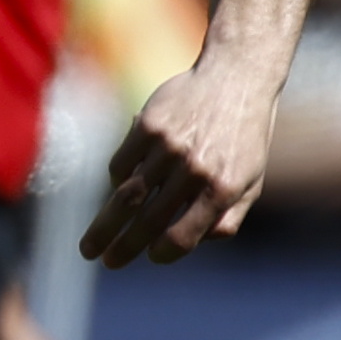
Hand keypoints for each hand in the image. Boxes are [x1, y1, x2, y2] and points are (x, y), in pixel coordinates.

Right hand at [80, 61, 277, 266]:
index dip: (164, 253)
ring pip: (127, 196)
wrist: (236, 78)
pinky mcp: (148, 125)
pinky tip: (117, 189)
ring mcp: (169, 146)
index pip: (183, 236)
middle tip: (105, 261)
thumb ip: (228, 218)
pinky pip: (120, 164)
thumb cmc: (245, 137)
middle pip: (147, 221)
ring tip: (90, 246)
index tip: (152, 256)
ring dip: (105, 225)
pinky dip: (116, 181)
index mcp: (222, 189)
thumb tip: (195, 244)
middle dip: (122, 248)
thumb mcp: (251, 181)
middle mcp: (194, 169)